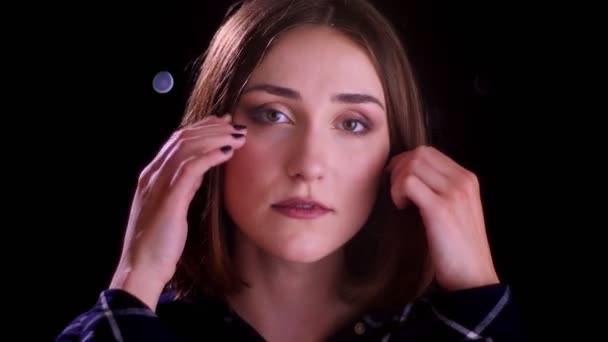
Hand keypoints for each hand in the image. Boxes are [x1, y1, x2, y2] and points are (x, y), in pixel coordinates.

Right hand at [110, 114, 246, 308]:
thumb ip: (184, 187)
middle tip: (235, 125)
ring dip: (215, 138)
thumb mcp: (173, 208)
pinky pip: (191, 168)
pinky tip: (227, 152)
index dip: (201, 128)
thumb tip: (201, 171)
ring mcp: (158, 185)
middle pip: (183, 138)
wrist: (141, 269)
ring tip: (237, 136)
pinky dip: (210, 156)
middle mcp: (152, 175)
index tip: (222, 123)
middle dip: (212, 128)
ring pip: (187, 148)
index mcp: (151, 176)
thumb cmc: (159, 243)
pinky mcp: (169, 199)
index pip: (176, 140)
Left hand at [386, 145, 498, 291]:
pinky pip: (408, 184)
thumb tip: (411, 175)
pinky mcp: (441, 209)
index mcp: (467, 179)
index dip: (406, 161)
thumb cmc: (458, 248)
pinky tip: (401, 207)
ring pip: (412, 165)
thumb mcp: (456, 210)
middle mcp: (463, 181)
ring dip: (397, 181)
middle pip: (419, 154)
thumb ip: (441, 189)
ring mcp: (454, 193)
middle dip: (398, 168)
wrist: (472, 277)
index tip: (396, 179)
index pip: (429, 152)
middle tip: (394, 191)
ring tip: (400, 201)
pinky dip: (398, 192)